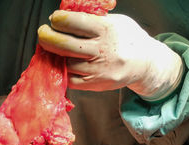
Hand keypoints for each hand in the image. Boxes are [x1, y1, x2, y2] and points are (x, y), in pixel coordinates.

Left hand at [38, 10, 183, 100]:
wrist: (145, 63)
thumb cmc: (126, 38)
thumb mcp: (114, 21)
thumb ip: (91, 18)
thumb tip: (62, 17)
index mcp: (107, 30)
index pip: (75, 22)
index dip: (59, 20)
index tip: (54, 19)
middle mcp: (102, 50)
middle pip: (65, 45)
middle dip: (48, 37)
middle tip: (42, 33)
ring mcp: (98, 70)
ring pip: (66, 63)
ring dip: (57, 55)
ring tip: (56, 48)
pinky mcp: (95, 84)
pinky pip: (70, 79)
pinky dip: (64, 71)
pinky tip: (63, 62)